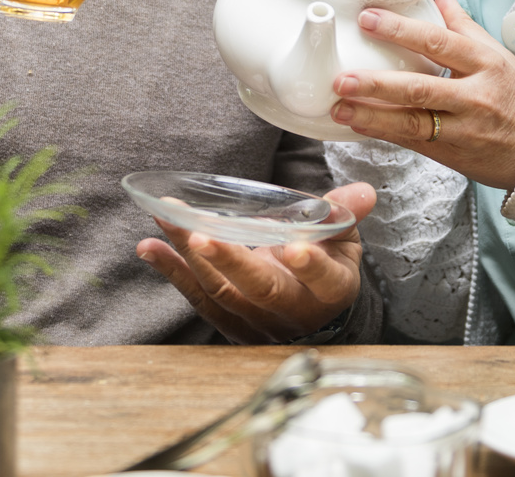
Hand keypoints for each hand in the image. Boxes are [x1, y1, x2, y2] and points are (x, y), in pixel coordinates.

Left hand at [137, 182, 375, 343]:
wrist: (309, 314)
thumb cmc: (326, 267)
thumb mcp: (343, 241)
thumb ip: (343, 213)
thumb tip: (365, 191)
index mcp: (329, 289)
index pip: (324, 280)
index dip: (311, 266)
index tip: (295, 248)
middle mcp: (291, 310)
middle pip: (261, 289)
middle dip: (230, 261)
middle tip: (202, 234)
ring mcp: (256, 321)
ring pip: (222, 291)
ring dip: (189, 254)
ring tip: (166, 218)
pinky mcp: (229, 323)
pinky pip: (197, 298)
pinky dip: (171, 271)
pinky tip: (148, 247)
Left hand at [330, 0, 514, 190]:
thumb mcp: (498, 54)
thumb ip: (464, 24)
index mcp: (484, 63)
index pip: (437, 41)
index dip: (400, 30)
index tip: (368, 19)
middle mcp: (474, 95)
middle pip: (420, 86)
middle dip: (378, 82)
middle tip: (343, 77)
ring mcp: (463, 128)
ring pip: (413, 122)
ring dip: (372, 115)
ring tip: (340, 107)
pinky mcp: (454, 153)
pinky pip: (415, 143)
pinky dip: (386, 134)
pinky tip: (359, 126)